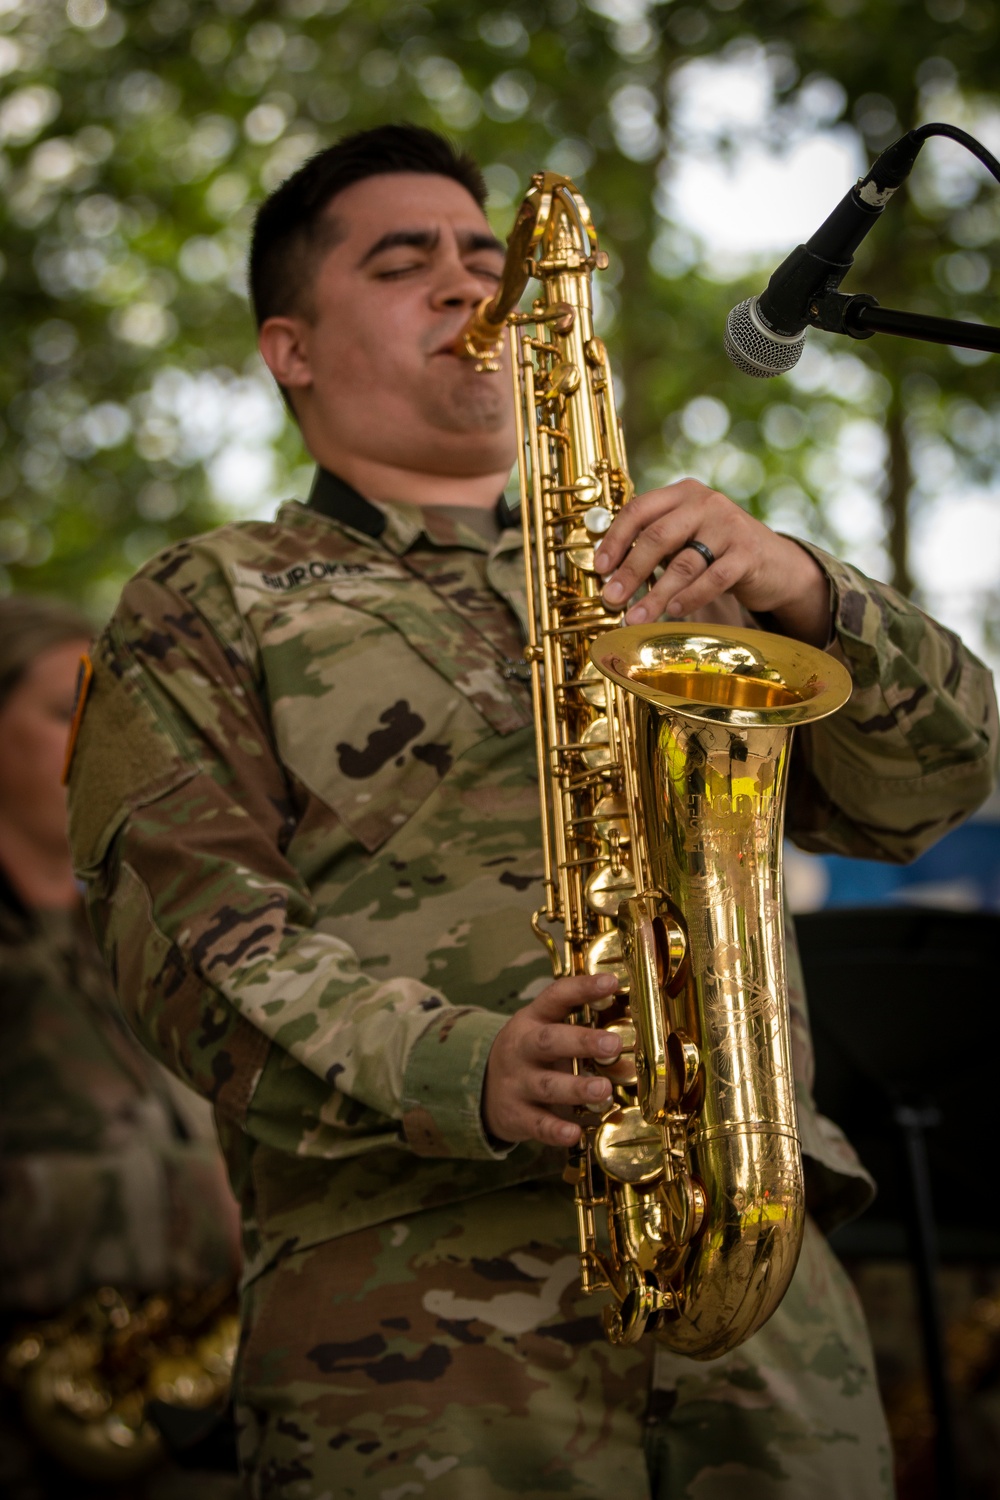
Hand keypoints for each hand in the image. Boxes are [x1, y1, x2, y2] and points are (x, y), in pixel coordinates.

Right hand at [483, 972, 621, 1146]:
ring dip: (576, 1087)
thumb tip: (630, 1046)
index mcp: (533, 1020)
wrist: (482, 1090)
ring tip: (604, 1089)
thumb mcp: (547, 1035)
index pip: (555, 997)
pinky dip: (555, 1130)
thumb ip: (584, 1036)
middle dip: (582, 1042)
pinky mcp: (515, 1116)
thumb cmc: (531, 1057)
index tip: (611, 983)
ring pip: (546, 1084)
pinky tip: (574, 1133)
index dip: (582, 989)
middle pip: (549, 1040)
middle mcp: (522, 1048)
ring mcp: (516, 1082)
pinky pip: (536, 1124)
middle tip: (612, 1045)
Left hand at [593, 479, 831, 647]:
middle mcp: (706, 502)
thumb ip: (656, 544)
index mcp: (683, 493)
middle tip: (612, 599)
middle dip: (629, 571)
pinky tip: (674, 612)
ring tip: (635, 617)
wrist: (776, 563)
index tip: (600, 569)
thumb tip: (610, 573)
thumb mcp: (687, 537)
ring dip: (655, 594)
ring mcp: (730, 525)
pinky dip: (691, 597)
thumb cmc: (719, 552)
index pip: (639, 509)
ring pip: (683, 563)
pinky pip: (713, 579)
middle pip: (657, 536)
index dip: (615, 539)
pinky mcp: (748, 553)